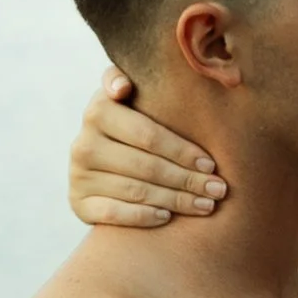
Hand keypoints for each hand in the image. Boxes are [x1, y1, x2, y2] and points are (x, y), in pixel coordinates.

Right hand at [70, 67, 225, 227]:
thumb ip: (133, 80)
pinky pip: (114, 214)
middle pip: (146, 166)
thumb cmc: (134, 123)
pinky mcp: (79, 202)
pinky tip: (167, 217)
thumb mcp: (134, 96)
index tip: (211, 163)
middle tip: (218, 189)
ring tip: (206, 205)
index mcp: (98, 110)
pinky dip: (143, 216)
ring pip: (135, 191)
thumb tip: (122, 86)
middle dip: (187, 179)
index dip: (181, 150)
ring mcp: (79, 175)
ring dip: (176, 200)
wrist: (102, 158)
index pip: (148, 134)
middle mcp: (84, 143)